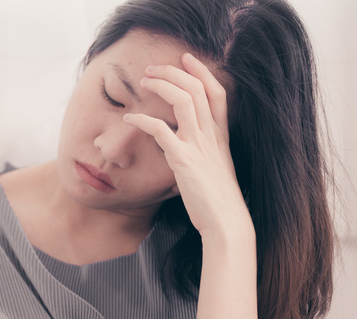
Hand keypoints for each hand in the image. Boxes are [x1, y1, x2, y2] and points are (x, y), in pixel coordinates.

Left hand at [124, 52, 251, 238]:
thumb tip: (180, 147)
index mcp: (221, 136)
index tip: (186, 58)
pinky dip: (143, 120)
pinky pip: (161, 130)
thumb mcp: (214, 169)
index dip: (202, 72)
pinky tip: (130, 118)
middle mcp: (212, 136)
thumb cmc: (218, 201)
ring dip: (160, 85)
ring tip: (142, 81)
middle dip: (174, 72)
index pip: (217, 93)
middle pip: (197, 89)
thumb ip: (201, 153)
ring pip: (183, 100)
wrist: (226, 222)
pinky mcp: (183, 160)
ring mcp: (199, 146)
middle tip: (152, 68)